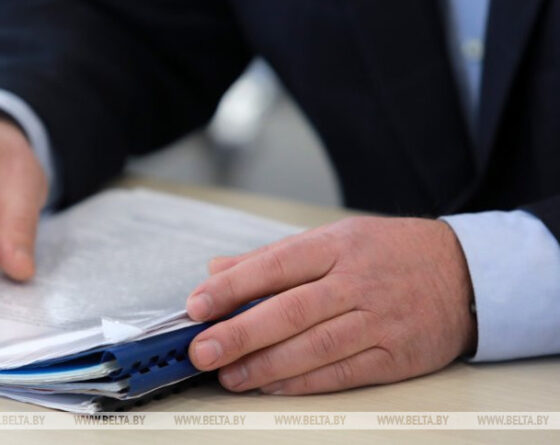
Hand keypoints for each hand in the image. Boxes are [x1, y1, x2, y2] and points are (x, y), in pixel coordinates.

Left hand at [186, 216, 476, 394]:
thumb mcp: (335, 239)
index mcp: (337, 246)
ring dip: (266, 365)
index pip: (275, 265)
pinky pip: (343, 372)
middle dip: (240, 333)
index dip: (232, 287)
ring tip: (230, 376)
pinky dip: (304, 382)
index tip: (197, 305)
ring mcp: (379, 320)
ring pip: (314, 346)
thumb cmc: (391, 253)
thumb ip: (274, 257)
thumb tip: (218, 270)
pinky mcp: (395, 355)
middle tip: (202, 350)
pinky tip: (273, 387)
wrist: (466, 273)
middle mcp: (357, 281)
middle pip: (290, 310)